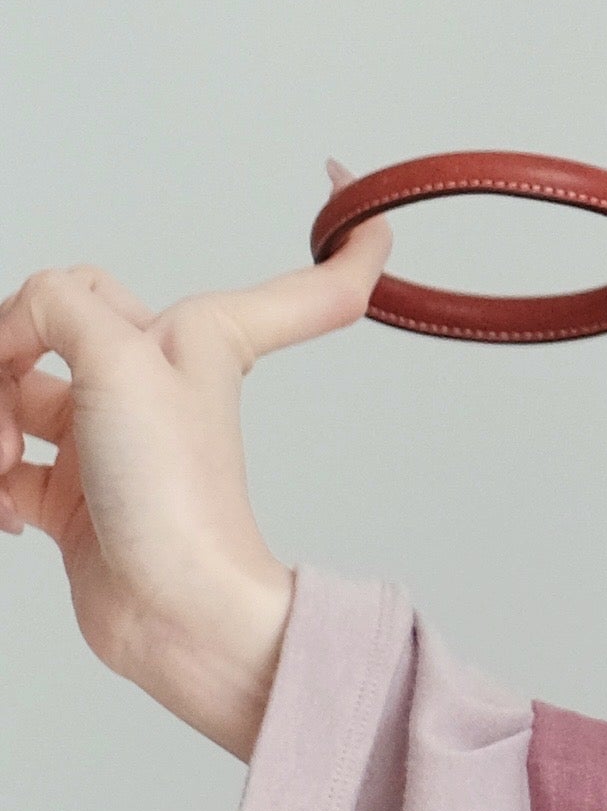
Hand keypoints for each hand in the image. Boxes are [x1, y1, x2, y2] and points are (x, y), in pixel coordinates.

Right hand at [0, 173, 395, 755]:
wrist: (170, 613)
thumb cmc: (174, 496)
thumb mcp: (119, 359)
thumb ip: (58, 307)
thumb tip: (20, 314)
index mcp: (196, 335)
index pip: (304, 285)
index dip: (350, 250)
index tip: (367, 197)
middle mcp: (153, 377)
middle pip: (60, 320)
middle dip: (9, 350)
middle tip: (5, 396)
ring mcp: (110, 436)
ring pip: (16, 391)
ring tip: (1, 462)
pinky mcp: (72, 492)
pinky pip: (8, 461)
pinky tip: (6, 507)